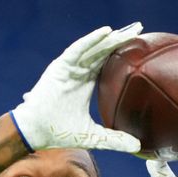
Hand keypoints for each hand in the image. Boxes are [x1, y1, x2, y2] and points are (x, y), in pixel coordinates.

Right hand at [10, 24, 142, 152]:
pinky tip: (106, 32)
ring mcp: (69, 68)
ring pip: (93, 48)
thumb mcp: (93, 136)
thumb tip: (137, 146)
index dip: (122, 53)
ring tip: (129, 30)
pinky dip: (91, 40)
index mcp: (86, 83)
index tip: (140, 46)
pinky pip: (78, 49)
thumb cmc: (60, 132)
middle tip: (140, 29)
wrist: (37, 132)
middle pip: (102, 51)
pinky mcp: (60, 66)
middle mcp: (78, 72)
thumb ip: (115, 139)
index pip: (107, 63)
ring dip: (110, 38)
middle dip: (120, 40)